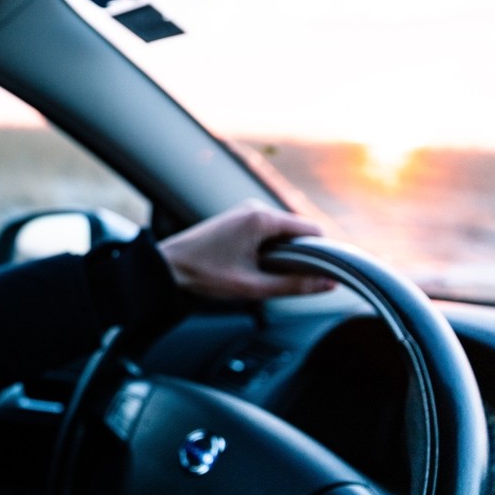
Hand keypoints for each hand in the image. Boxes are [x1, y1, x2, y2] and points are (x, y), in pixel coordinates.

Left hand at [157, 200, 336, 300]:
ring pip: (282, 232)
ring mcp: (245, 211)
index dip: (322, 253)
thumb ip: (294, 285)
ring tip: (266, 274)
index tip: (321, 274)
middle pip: (298, 230)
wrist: (167, 267)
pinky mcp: (238, 219)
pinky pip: (267, 232)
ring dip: (284, 253)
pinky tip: (256, 266)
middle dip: (300, 255)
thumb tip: (328, 284)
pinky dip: (270, 248)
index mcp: (261, 218)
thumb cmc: (204, 275)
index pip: (312, 230)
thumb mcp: (253, 287)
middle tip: (288, 280)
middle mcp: (255, 208)